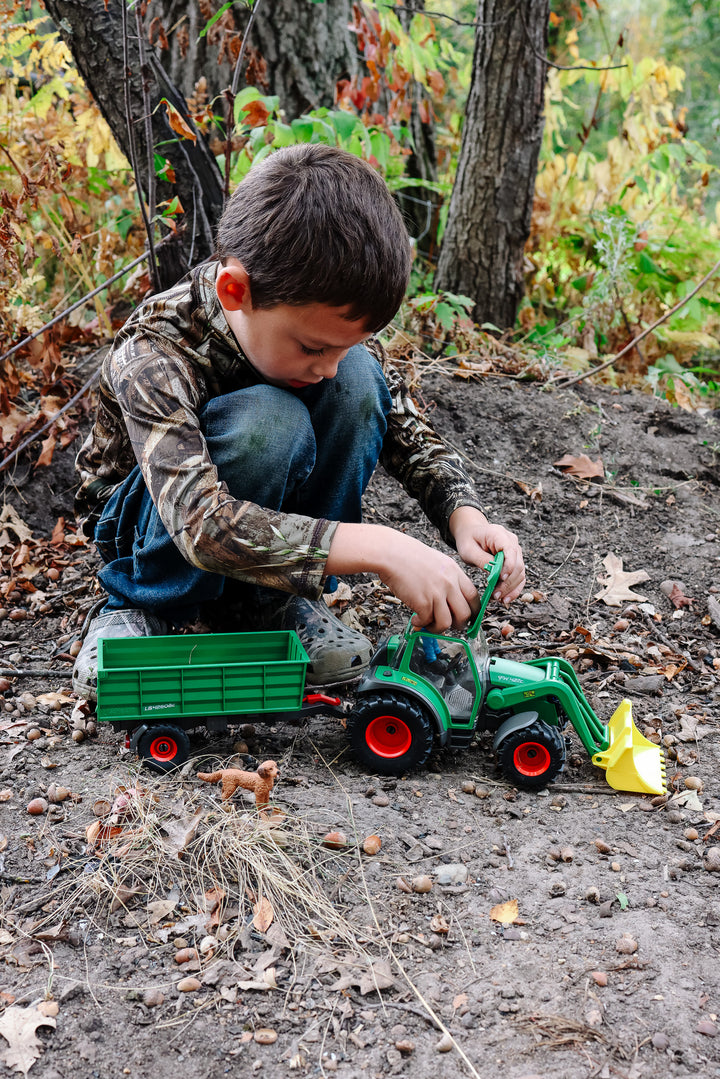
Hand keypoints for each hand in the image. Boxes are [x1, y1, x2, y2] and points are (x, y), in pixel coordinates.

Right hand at [326, 523, 478, 632]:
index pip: (473, 596)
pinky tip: (415, 619)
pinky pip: (427, 621)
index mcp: (455, 572)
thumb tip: (446, 599)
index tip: (467, 618)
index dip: (472, 611)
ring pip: (447, 622)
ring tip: (429, 625)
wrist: (391, 553)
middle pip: (465, 613)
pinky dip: (421, 624)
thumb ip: (445, 579)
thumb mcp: (436, 561)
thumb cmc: (407, 555)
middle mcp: (449, 583)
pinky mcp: (423, 602)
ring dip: (438, 628)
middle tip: (449, 625)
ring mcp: (437, 593)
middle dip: (458, 625)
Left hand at [449, 506, 524, 604]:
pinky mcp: (515, 561)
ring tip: (498, 598)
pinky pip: (518, 576)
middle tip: (496, 595)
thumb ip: (482, 560)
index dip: (509, 565)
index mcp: (499, 534)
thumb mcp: (469, 550)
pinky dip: (514, 588)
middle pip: (517, 564)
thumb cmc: (469, 540)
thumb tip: (494, 573)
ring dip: (511, 588)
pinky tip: (506, 598)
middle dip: (508, 582)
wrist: (471, 533)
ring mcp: (515, 551)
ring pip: (520, 572)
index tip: (501, 578)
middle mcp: (512, 542)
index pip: (511, 550)